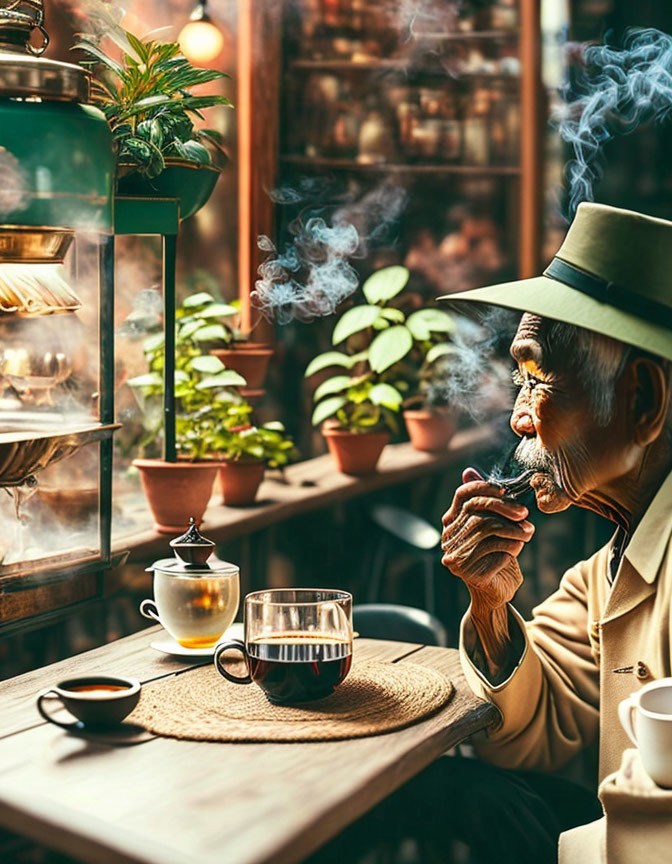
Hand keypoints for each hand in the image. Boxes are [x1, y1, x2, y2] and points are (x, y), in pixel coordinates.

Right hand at [441, 468, 534, 671]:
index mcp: (452, 523)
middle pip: (475, 511)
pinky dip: (511, 546)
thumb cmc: (498, 553)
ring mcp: (456, 556)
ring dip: (512, 529)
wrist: (499, 591)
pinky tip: (517, 549)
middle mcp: (449, 539)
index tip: (505, 490)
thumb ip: (487, 502)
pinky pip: (495, 550)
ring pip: (486, 529)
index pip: (462, 495)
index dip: (482, 488)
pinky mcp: (468, 572)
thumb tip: (469, 470)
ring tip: (527, 534)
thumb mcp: (495, 524)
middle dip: (504, 508)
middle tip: (524, 514)